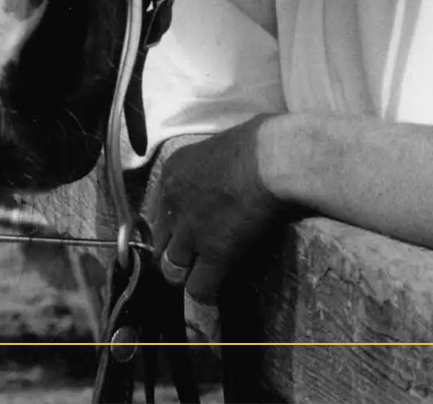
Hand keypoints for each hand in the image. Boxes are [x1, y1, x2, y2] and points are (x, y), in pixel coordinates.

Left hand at [142, 116, 286, 304]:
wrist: (274, 159)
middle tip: (193, 254)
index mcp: (174, 170)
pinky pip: (199, 288)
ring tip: (204, 273)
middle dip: (173, 249)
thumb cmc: (260, 139)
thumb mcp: (222, 144)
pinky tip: (217, 290)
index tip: (185, 227)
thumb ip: (212, 165)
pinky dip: (207, 292)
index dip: (172, 222)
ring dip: (187, 272)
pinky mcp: (214, 254)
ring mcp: (190, 231)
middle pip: (159, 240)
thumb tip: (227, 171)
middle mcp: (174, 203)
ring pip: (172, 268)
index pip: (158, 208)